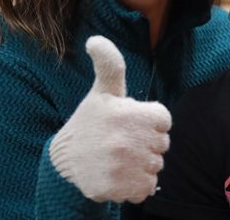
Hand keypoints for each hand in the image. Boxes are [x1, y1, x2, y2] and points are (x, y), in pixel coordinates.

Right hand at [49, 35, 171, 202]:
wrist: (64, 161)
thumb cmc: (91, 122)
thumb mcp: (102, 91)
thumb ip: (109, 64)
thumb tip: (94, 40)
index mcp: (130, 112)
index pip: (164, 120)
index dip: (149, 121)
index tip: (129, 121)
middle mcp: (128, 139)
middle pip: (162, 144)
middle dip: (146, 143)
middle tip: (121, 140)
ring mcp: (124, 166)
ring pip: (155, 167)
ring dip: (141, 165)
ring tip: (118, 157)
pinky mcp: (120, 188)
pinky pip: (147, 188)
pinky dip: (136, 185)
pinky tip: (119, 174)